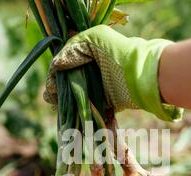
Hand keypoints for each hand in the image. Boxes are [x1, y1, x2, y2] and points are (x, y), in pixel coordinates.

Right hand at [44, 25, 182, 121]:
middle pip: (66, 86)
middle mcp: (91, 72)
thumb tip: (56, 65)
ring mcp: (99, 89)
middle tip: (53, 101)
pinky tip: (75, 121)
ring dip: (67, 108)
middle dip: (57, 95)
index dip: (54, 78)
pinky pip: (93, 113)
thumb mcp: (94, 38)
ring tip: (61, 112)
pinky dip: (84, 118)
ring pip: (76, 101)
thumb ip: (73, 48)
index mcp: (86, 56)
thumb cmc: (118, 52)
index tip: (51, 89)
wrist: (140, 74)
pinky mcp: (108, 104)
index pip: (62, 68)